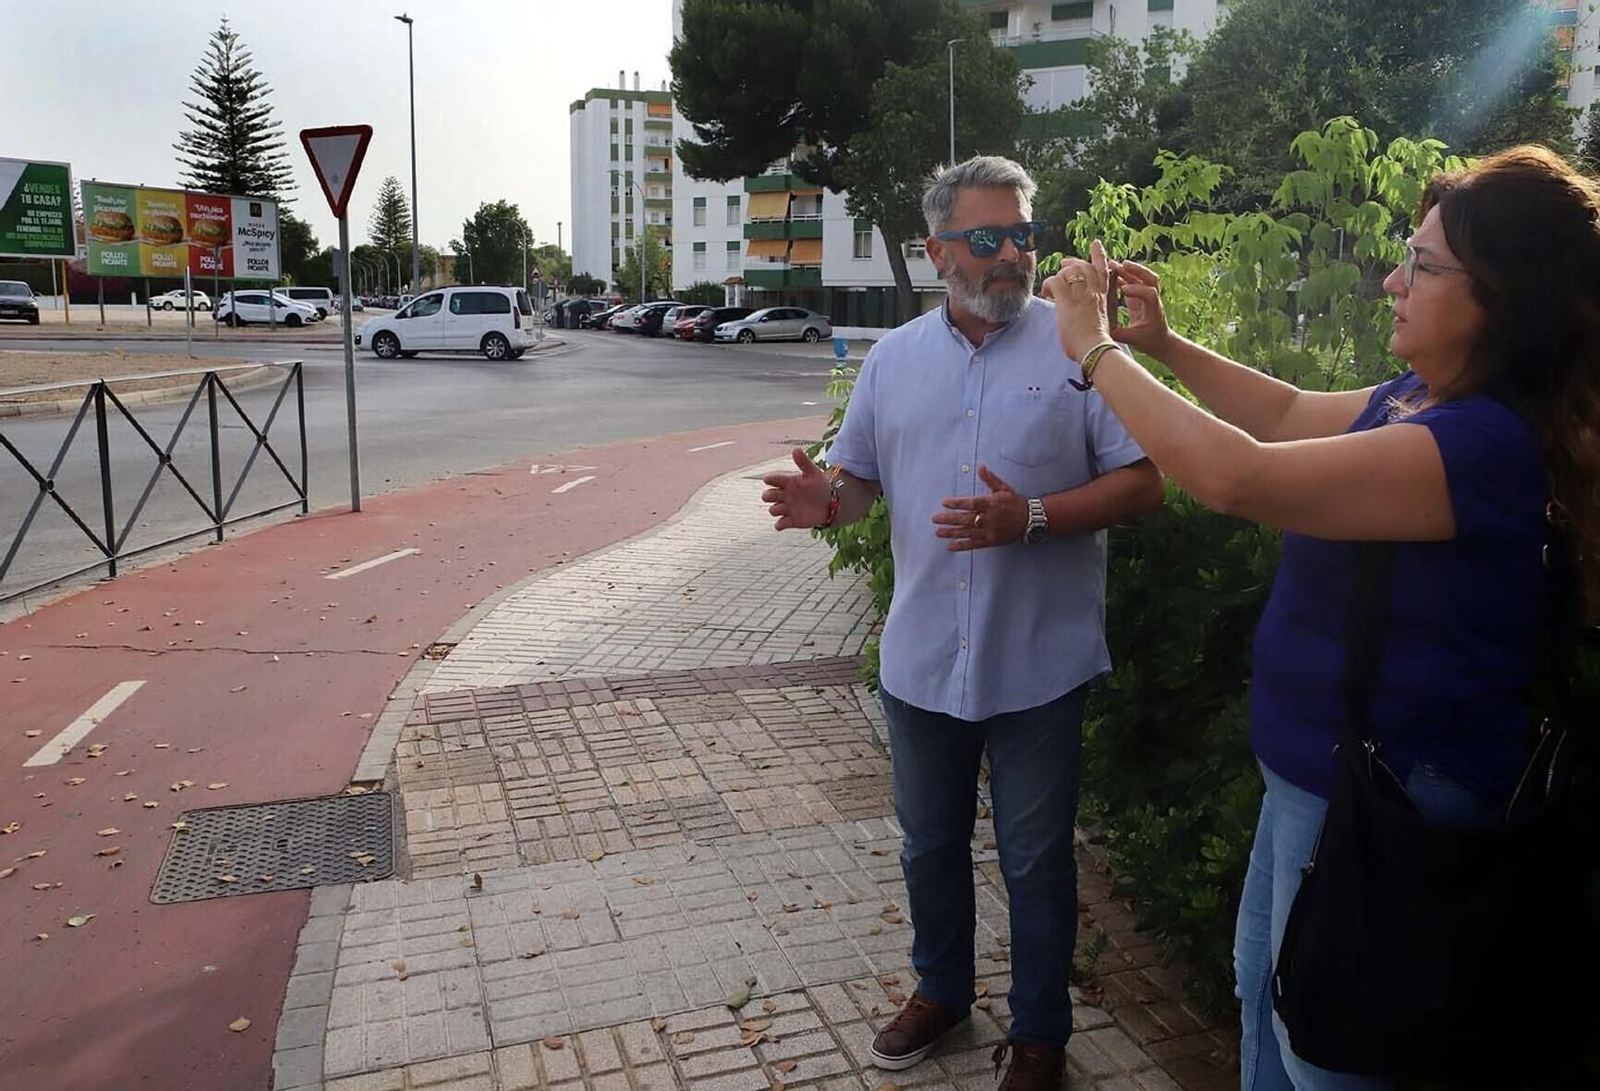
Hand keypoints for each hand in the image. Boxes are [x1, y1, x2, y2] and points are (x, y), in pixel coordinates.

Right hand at [762, 447, 831, 529]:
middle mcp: (784, 495)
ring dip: (775, 509)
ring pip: (773, 510)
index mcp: (788, 482)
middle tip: (777, 495)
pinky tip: (781, 524)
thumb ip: (804, 463)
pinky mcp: (791, 520)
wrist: (831, 504)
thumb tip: (795, 449)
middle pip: (768, 495)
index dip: (770, 480)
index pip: (773, 480)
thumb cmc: (820, 486)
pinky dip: (779, 525)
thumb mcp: (814, 473)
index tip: (768, 479)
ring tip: (783, 508)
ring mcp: (787, 508)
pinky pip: (780, 524)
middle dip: (768, 495)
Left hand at [932, 465, 1026, 550]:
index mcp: (992, 503)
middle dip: (949, 519)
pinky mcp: (992, 541)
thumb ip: (990, 479)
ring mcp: (991, 531)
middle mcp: (991, 518)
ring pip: (968, 532)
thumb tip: (980, 466)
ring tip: (938, 532)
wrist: (1031, 519)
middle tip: (935, 519)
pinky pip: (974, 544)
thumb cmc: (1015, 502)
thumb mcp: (1004, 488)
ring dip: (952, 533)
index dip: (957, 503)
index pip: (971, 503)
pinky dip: (962, 545)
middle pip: (966, 518)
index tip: (944, 503)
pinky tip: (950, 546)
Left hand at [1041, 239, 1113, 360]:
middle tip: (1063, 265)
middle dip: (1073, 262)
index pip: (1103, 270)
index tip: (1096, 244)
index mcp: (1103, 297)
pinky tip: (1046, 293)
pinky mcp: (1068, 301)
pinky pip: (1055, 282)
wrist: (1095, 349)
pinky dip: (1048, 284)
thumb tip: (1080, 313)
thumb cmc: (1096, 343)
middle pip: (1085, 266)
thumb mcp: (1101, 322)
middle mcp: (1094, 292)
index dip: (1099, 255)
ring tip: (1051, 284)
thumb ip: (1093, 311)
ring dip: (1059, 275)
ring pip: (1070, 271)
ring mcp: (1082, 294)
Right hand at [1108, 258, 1173, 357]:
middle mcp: (1153, 300)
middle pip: (1150, 279)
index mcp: (1153, 310)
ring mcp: (1147, 297)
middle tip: (1120, 264)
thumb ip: (1119, 335)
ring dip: (1129, 270)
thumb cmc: (1150, 342)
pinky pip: (1134, 282)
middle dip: (1136, 270)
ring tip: (1112, 264)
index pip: (1150, 294)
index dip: (1138, 289)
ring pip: (1142, 277)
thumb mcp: (1134, 341)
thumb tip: (1101, 331)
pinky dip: (1123, 276)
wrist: (1161, 342)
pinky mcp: (1141, 297)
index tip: (1123, 289)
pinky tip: (1110, 274)